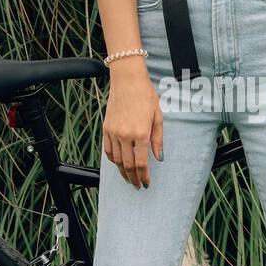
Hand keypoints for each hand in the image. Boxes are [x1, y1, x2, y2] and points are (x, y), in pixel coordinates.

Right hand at [103, 71, 163, 187]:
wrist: (127, 81)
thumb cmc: (146, 96)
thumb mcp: (157, 117)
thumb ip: (158, 139)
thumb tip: (159, 157)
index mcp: (141, 133)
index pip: (141, 163)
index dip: (144, 176)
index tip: (146, 183)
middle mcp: (125, 135)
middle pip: (128, 165)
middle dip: (134, 178)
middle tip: (138, 185)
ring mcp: (114, 132)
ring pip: (117, 160)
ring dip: (123, 172)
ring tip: (129, 178)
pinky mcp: (106, 128)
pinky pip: (108, 150)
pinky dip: (113, 160)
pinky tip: (119, 164)